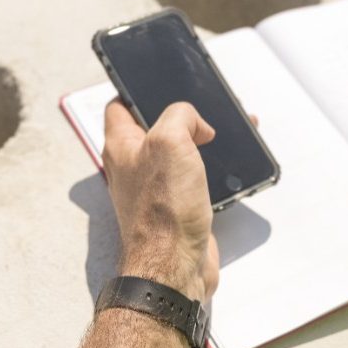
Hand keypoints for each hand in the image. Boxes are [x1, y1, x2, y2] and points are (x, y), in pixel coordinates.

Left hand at [103, 100, 218, 303]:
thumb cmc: (163, 209)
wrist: (175, 266)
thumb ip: (180, 116)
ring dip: (200, 141)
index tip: (157, 82)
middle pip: (154, 128)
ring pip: (177, 153)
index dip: (135, 90)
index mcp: (122, 146)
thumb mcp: (169, 141)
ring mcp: (155, 188)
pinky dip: (210, 168)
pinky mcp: (178, 208)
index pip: (118, 106)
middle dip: (180, 115)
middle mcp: (134, 166)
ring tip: (224, 130)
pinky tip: (229, 166)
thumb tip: (196, 123)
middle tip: (203, 108)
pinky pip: (193, 179)